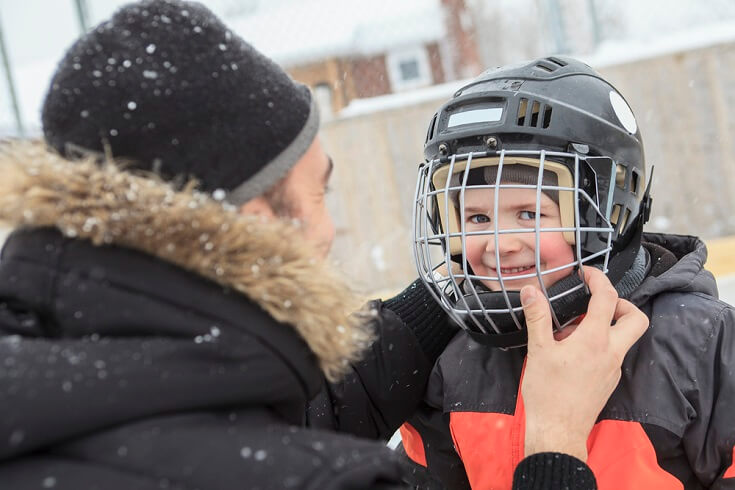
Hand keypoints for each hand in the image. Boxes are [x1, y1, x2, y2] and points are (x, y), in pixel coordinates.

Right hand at [520, 266, 648, 460]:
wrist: (558, 432)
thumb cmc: (547, 392)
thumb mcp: (538, 350)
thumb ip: (537, 317)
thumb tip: (530, 290)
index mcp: (594, 340)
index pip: (607, 299)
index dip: (599, 280)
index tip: (586, 273)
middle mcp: (611, 352)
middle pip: (636, 319)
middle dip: (621, 304)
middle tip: (596, 303)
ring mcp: (613, 368)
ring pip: (624, 338)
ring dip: (607, 325)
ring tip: (573, 330)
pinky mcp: (609, 381)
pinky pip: (612, 355)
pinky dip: (599, 345)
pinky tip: (572, 353)